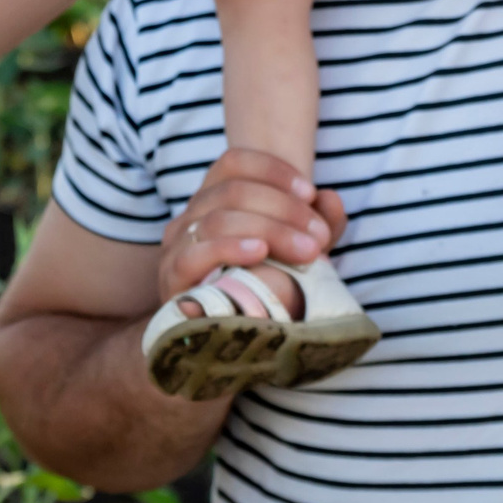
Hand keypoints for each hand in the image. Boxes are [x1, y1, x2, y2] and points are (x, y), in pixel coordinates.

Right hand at [159, 148, 345, 304]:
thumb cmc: (259, 288)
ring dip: (269, 229)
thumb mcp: (298, 252)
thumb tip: (331, 199)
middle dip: (284, 208)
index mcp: (214, 200)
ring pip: (217, 218)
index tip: (311, 193)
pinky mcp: (171, 279)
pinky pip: (194, 253)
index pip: (234, 163)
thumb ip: (319, 225)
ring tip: (305, 251)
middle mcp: (191, 216)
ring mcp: (176, 246)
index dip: (273, 170)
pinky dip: (230, 247)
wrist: (214, 339)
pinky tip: (260, 253)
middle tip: (318, 235)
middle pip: (232, 190)